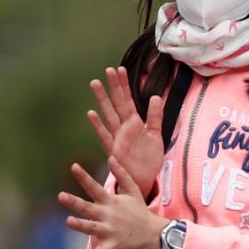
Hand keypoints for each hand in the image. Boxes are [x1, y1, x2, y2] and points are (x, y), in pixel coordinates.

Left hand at [59, 157, 169, 248]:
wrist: (153, 234)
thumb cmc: (140, 211)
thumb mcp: (133, 191)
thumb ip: (122, 174)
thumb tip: (111, 157)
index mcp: (110, 202)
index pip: (94, 187)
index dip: (84, 177)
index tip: (74, 166)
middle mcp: (108, 215)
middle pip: (88, 207)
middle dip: (74, 202)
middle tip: (61, 195)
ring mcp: (110, 230)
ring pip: (91, 228)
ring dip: (80, 225)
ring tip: (69, 221)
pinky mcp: (113, 245)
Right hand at [86, 67, 164, 198]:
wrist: (145, 179)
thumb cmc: (148, 159)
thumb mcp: (156, 135)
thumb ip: (155, 117)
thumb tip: (156, 97)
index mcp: (134, 122)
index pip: (128, 99)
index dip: (124, 85)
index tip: (120, 69)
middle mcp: (124, 127)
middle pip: (117, 103)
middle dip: (113, 87)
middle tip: (107, 70)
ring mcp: (118, 137)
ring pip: (109, 114)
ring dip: (102, 100)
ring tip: (95, 84)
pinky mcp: (114, 150)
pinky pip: (105, 136)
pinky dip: (98, 125)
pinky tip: (91, 113)